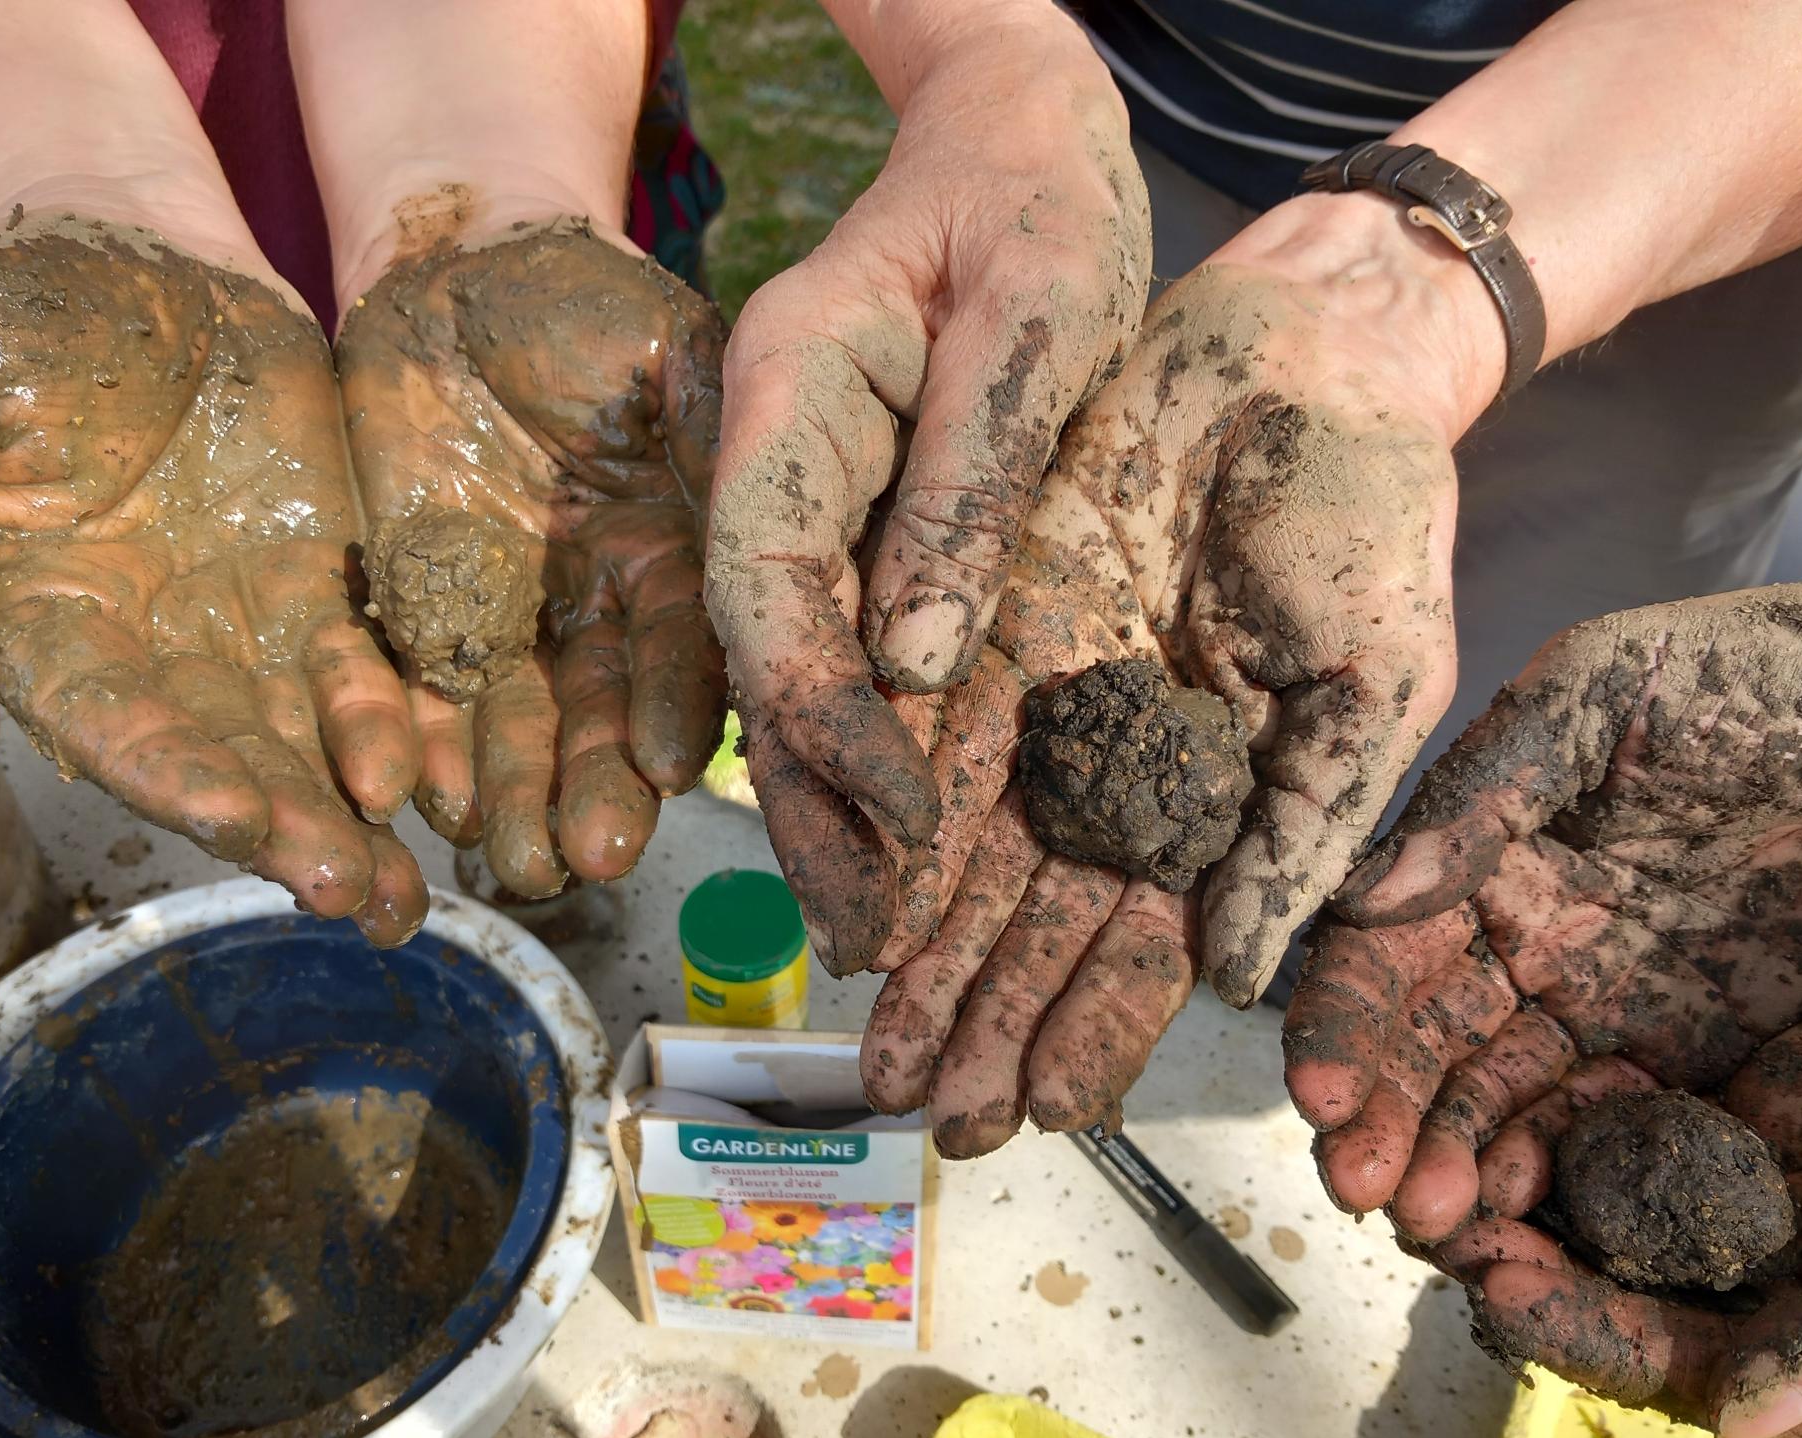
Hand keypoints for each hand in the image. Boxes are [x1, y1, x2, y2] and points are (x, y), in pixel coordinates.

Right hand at [0, 217, 425, 941]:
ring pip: (309, 743)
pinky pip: (383, 673)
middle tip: (356, 895)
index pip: (108, 719)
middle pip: (225, 758)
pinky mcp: (331, 592)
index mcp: (56, 617)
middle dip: (287, 828)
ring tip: (410, 893)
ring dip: (357, 815)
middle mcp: (157, 650)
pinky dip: (417, 733)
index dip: (168, 773)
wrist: (152, 270)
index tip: (233, 821)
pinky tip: (459, 789)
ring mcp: (250, 628)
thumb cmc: (32, 315)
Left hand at [335, 218, 725, 895]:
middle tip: (588, 857)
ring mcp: (517, 622)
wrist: (461, 274)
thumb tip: (779, 497)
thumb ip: (715, 427)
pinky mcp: (424, 615)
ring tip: (508, 860)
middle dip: (597, 786)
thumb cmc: (585, 297)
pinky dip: (411, 745)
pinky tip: (409, 797)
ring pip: (515, 728)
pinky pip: (415, 692)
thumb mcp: (670, 348)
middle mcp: (609, 610)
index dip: (682, 706)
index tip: (676, 770)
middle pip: (606, 716)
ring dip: (512, 796)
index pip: (688, 645)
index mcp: (682, 555)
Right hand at [705, 5, 1148, 868]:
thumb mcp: (1035, 322)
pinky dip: (882, 746)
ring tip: (886, 930)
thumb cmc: (1035, 197)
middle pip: (766, 656)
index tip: (898, 820)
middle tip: (869, 939)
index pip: (767, 584)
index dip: (817, 715)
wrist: (1018, 135)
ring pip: (803, 671)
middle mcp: (779, 462)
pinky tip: (915, 836)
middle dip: (813, 801)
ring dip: (838, 802)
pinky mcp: (870, 525)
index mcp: (790, 397)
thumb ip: (971, 487)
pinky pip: (858, 649)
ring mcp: (816, 497)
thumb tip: (915, 667)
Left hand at [753, 256, 1462, 1153]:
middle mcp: (1122, 767)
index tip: (1043, 1113)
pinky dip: (893, 816)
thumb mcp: (1380, 688)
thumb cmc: (1374, 519)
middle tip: (932, 1115)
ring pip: (974, 851)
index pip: (1148, 943)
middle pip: (1043, 920)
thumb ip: (1307, 831)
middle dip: (987, 1019)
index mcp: (1220, 798)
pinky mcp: (992, 618)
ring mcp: (1052, 699)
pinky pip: (929, 731)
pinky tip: (856, 897)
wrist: (1307, 357)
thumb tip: (1235, 978)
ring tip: (880, 1048)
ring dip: (927, 952)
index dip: (1095, 1029)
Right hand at [1287, 585, 1801, 1240]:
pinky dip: (1552, 1170)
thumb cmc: (1754, 668)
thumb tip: (1368, 893)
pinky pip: (1605, 1124)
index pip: (1383, 951)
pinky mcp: (1687, 1050)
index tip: (1324, 1092)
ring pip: (1498, 1099)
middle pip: (1427, 1044)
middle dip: (1383, 1117)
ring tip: (1432, 1221)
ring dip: (1450, 1159)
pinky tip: (1518, 1210)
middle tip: (1362, 1189)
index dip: (1344, 1022)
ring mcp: (1601, 1000)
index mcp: (1483, 852)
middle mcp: (1523, 937)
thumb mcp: (1599, 695)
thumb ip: (1485, 791)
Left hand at [1457, 903, 1801, 1437]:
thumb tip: (1743, 1423)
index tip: (1497, 1283)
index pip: (1687, 1358)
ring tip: (1448, 1141)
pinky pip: (1659, 1096)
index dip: (1590, 1331)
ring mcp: (1793, 1170)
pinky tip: (1525, 1069)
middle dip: (1530, 1254)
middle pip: (1631, 1279)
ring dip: (1536, 1177)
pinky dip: (1589, 1094)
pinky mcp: (1790, 1077)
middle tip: (1431, 1207)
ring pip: (1629, 1191)